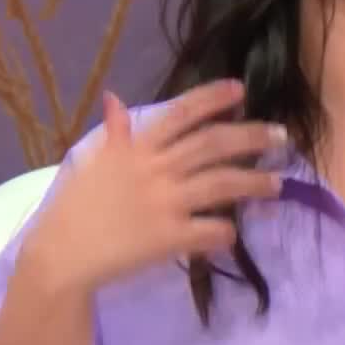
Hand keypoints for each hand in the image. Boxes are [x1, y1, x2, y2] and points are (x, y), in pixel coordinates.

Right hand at [17, 79, 284, 295]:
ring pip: (223, 185)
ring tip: (278, 184)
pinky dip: (227, 231)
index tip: (240, 90)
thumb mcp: (89, 162)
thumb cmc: (72, 207)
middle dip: (252, 137)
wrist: (60, 255)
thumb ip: (111, 133)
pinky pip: (211, 230)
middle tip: (283, 136)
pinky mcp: (170, 238)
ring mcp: (166, 203)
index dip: (212, 99)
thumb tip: (114, 99)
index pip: (181, 114)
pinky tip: (235, 233)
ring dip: (254, 182)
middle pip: (214, 145)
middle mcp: (156, 169)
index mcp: (135, 147)